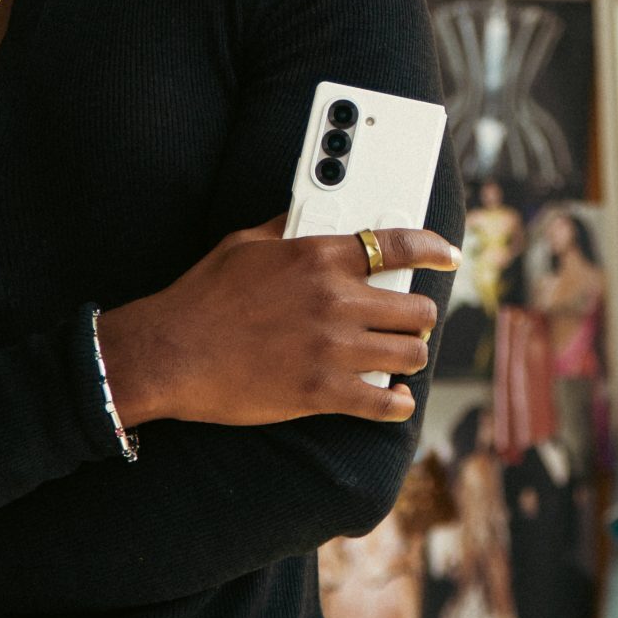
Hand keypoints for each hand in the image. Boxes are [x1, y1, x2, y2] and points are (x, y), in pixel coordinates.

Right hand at [97, 218, 455, 429]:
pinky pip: (384, 402)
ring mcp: (332, 349)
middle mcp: (335, 300)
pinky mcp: (321, 391)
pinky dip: (396, 404)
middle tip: (409, 321)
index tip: (447, 256)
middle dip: (418, 316)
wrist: (170, 354)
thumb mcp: (245, 244)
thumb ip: (287, 227)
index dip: (433, 249)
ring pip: (410, 355)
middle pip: (417, 309)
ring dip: (409, 357)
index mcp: (319, 257)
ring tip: (399, 358)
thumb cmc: (202, 297)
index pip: (398, 245)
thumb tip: (307, 213)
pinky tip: (395, 400)